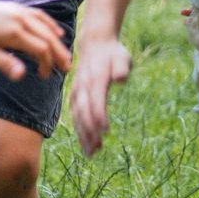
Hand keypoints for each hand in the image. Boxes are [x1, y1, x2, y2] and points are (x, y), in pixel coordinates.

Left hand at [0, 0, 71, 80]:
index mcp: (15, 34)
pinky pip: (40, 16)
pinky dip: (51, 24)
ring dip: (57, 41)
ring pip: (46, 26)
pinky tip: (56, 32)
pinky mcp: (18, 8)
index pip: (41, 50)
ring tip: (64, 54)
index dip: (47, 64)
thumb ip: (5, 63)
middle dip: (59, 54)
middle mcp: (22, 20)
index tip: (44, 76)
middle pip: (48, 38)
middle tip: (67, 68)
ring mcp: (21, 12)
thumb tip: (22, 75)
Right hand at [69, 33, 130, 156]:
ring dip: (83, 135)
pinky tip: (87, 144)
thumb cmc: (113, 53)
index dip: (99, 116)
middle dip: (89, 131)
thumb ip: (122, 67)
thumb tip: (121, 78)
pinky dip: (80, 130)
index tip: (106, 131)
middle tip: (96, 150)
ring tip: (91, 153)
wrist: (95, 44)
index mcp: (95, 78)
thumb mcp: (122, 56)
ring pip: (77, 116)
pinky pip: (75, 116)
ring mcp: (77, 92)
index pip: (95, 100)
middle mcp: (83, 86)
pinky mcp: (75, 96)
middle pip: (83, 112)